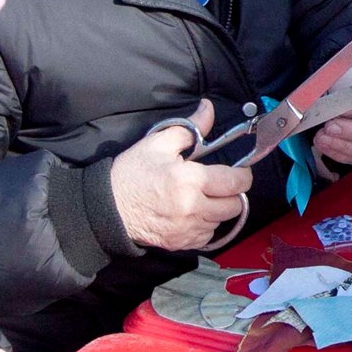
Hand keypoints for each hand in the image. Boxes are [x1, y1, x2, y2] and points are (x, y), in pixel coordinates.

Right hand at [112, 100, 255, 251]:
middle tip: (220, 184)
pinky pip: (207, 236)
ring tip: (203, 197)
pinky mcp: (181, 243)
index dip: (243, 175)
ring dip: (218, 209)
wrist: (108, 207)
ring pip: (222, 221)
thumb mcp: (157, 144)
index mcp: (190, 181)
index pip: (235, 182)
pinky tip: (192, 213)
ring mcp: (188, 229)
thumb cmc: (132, 173)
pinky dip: (205, 225)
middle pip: (234, 205)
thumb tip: (208, 109)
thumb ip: (189, 128)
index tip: (239, 171)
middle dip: (232, 193)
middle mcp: (193, 208)